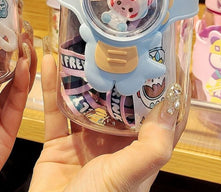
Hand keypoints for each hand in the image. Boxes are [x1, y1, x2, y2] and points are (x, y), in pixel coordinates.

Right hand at [29, 53, 188, 191]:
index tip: (146, 57)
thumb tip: (170, 108)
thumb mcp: (128, 176)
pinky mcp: (57, 142)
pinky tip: (51, 64)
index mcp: (134, 149)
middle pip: (110, 100)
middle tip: (103, 45)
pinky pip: (54, 110)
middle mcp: (111, 142)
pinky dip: (51, 87)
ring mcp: (83, 140)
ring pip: (81, 100)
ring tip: (74, 47)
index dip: (147, 86)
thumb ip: (151, 146)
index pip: (147, 112)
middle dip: (107, 74)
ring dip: (76, 76)